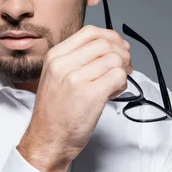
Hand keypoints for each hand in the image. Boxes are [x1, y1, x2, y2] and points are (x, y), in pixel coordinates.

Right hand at [17, 25, 132, 171]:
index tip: (119, 47)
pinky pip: (118, 77)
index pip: (89, 32)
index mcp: (55, 56)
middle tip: (124, 68)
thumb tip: (108, 47)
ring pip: (115, 60)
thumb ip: (75, 59)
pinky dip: (122, 85)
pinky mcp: (90, 95)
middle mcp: (63, 64)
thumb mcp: (54, 76)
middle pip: (105, 44)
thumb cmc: (54, 112)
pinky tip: (112, 94)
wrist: (47, 139)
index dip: (111, 37)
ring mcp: (76, 79)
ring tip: (113, 86)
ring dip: (122, 72)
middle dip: (122, 54)